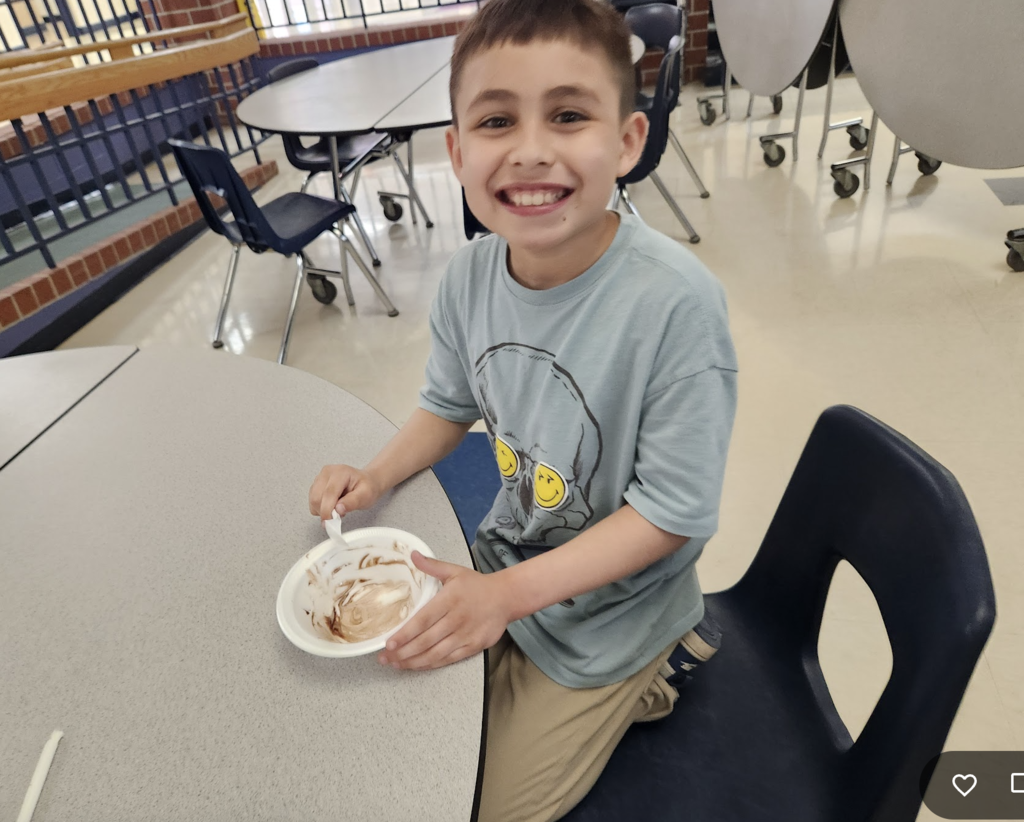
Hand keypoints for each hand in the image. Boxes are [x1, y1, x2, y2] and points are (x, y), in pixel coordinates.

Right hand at [308, 464, 383, 521]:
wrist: (366, 482)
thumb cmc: (366, 487)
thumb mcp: (366, 495)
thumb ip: (353, 502)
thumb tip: (338, 510)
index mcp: (340, 472)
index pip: (328, 493)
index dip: (327, 510)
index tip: (330, 523)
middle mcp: (327, 472)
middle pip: (317, 498)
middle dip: (325, 512)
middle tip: (339, 515)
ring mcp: (320, 478)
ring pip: (313, 501)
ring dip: (322, 510)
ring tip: (338, 508)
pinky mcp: (316, 485)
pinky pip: (312, 502)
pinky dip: (320, 508)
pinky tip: (332, 505)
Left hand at [379, 551, 509, 670]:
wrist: (506, 597)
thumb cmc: (477, 585)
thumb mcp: (454, 571)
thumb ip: (431, 565)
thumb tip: (412, 554)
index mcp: (449, 599)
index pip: (423, 620)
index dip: (405, 634)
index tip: (389, 643)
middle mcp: (456, 619)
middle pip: (426, 640)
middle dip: (403, 652)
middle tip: (384, 658)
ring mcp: (465, 635)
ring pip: (435, 653)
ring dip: (413, 661)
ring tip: (395, 664)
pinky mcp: (473, 646)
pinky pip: (448, 659)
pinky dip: (431, 664)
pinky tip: (417, 665)